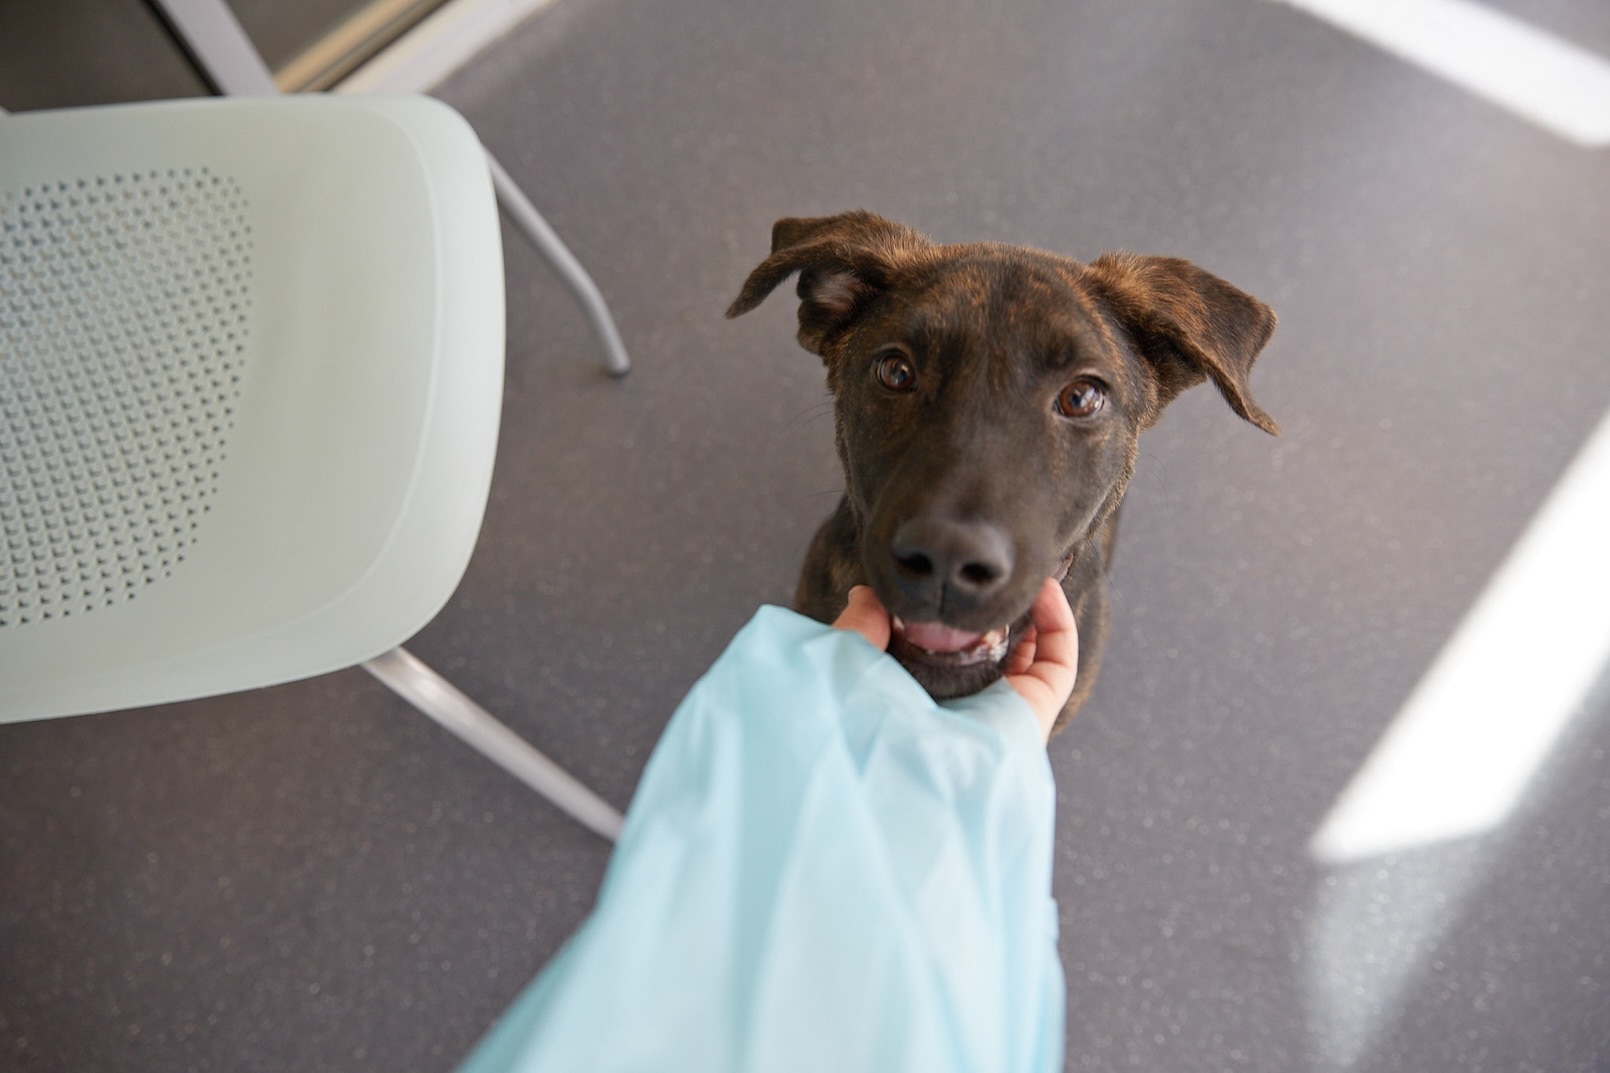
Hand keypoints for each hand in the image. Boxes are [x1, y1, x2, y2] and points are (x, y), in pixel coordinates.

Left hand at [831, 579, 1078, 742]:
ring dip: (1036, 610)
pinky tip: (1044, 588)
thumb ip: (858, 628)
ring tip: (1028, 570)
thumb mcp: (848, 665)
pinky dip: (1058, 623)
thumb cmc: (864, 727)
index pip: (943, 650)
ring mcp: (1002, 710)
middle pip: (992, 650)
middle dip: (1001, 609)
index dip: (956, 614)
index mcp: (919, 696)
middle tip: (1000, 572)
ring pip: (1032, 655)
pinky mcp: (1034, 713)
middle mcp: (963, 704)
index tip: (954, 578)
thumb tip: (865, 594)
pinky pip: (1058, 664)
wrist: (896, 774)